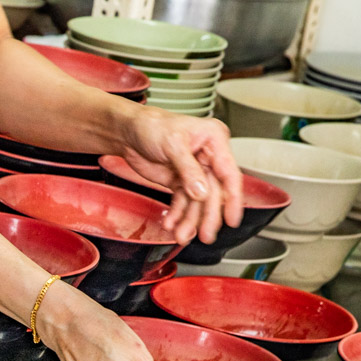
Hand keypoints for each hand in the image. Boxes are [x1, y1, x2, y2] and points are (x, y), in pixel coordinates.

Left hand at [117, 108, 244, 244]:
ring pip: (198, 202)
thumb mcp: (172, 144)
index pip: (229, 173)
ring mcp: (194, 171)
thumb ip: (188, 169)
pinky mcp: (181, 182)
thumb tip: (201, 192)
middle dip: (207, 216)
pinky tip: (172, 224)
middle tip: (205, 234)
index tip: (232, 219)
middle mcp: (208, 157)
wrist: (128, 131)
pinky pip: (183, 203)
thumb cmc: (152, 126)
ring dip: (190, 220)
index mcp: (214, 140)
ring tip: (182, 234)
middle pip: (214, 192)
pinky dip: (177, 215)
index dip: (232, 198)